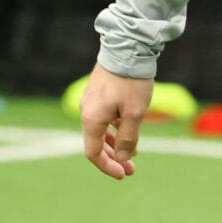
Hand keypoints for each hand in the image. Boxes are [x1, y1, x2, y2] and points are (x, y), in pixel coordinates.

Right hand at [80, 62, 154, 179]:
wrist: (127, 48)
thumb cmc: (131, 81)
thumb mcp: (134, 114)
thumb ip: (127, 139)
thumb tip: (121, 158)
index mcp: (91, 119)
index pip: (93, 153)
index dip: (107, 166)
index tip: (122, 174)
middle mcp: (86, 111)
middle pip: (96, 143)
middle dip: (113, 158)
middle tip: (131, 169)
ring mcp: (91, 101)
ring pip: (100, 130)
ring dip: (115, 144)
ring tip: (133, 153)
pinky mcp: (98, 93)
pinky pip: (103, 118)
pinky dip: (114, 129)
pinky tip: (127, 131)